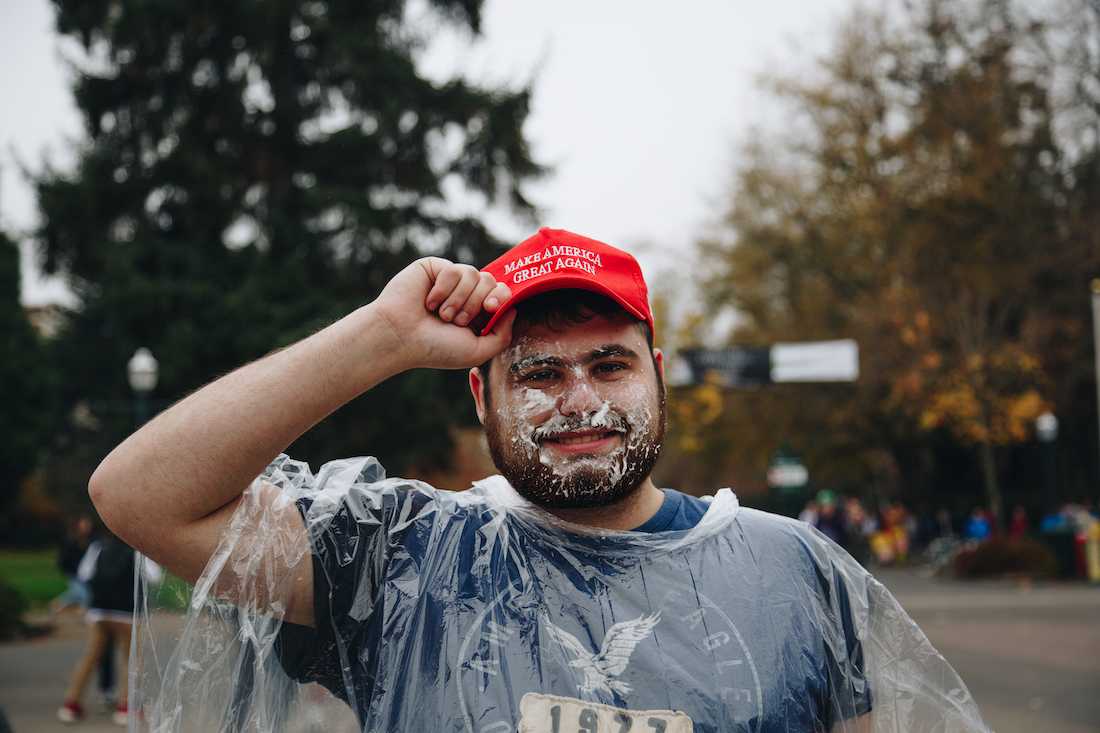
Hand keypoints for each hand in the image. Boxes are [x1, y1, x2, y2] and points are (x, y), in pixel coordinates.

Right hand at [371, 257, 515, 369]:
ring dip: (458, 299)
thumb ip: (502, 336)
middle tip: (456, 320)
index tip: (490, 308)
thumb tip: (514, 309)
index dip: (501, 297)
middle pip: (491, 281)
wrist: (401, 337)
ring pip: (474, 273)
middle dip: (475, 302)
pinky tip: (428, 302)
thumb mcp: (477, 351)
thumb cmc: (436, 348)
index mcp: (477, 313)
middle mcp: (465, 294)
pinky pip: (454, 269)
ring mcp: (450, 280)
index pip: (502, 294)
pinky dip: (443, 289)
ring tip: (441, 314)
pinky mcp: (435, 268)